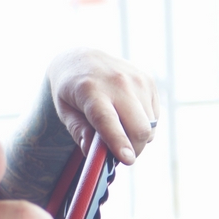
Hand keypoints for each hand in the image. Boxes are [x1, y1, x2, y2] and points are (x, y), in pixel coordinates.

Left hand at [47, 48, 158, 164]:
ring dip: (137, 138)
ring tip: (118, 132)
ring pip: (149, 125)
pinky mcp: (149, 81)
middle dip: (133, 150)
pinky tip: (126, 116)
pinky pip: (154, 116)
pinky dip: (143, 125)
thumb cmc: (71, 90)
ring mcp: (137, 80)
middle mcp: (118, 83)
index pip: (107, 120)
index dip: (118, 142)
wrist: (84, 58)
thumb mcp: (64, 110)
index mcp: (90, 90)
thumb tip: (94, 153)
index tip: (127, 160)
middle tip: (119, 157)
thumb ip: (78, 131)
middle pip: (138, 128)